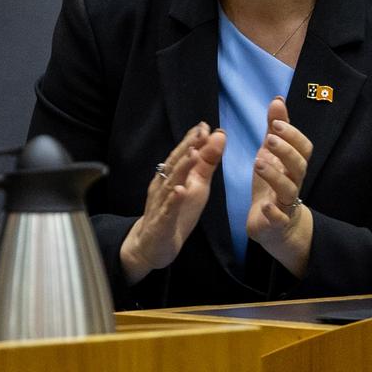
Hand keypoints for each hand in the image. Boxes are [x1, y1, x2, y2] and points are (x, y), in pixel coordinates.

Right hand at [120, 122, 225, 284]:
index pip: (181, 153)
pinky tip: (180, 190)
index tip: (205, 125)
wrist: (153, 246)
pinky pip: (167, 210)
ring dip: (181, 168)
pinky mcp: (161, 223)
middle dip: (187, 147)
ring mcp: (160, 204)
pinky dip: (173, 200)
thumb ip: (207, 161)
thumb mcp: (197, 185)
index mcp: (172, 175)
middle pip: (174, 163)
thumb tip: (218, 135)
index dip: (192, 140)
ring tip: (193, 154)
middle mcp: (163, 185)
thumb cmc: (177, 212)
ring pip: (170, 183)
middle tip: (200, 132)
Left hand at [246, 97, 313, 277]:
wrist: (276, 227)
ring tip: (258, 162)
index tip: (275, 122)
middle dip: (286, 151)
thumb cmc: (274, 184)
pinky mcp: (276, 223)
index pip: (304, 148)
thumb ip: (275, 129)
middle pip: (300, 166)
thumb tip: (278, 99)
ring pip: (289, 190)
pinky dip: (273, 213)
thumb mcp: (272, 154)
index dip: (292, 135)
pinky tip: (264, 206)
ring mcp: (287, 204)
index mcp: (294, 165)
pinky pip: (279, 219)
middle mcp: (295, 183)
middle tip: (269, 139)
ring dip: (275, 176)